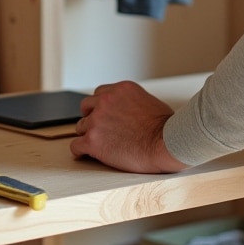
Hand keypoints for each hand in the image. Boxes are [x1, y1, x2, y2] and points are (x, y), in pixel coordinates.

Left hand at [69, 80, 187, 173]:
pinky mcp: (92, 140)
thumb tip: (130, 112)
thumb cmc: (167, 128)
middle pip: (87, 107)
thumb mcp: (151, 102)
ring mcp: (97, 120)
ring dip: (88, 135)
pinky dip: (80, 151)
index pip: (100, 93)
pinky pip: (76, 145)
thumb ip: (133, 103)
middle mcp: (106, 101)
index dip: (101, 107)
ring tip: (98, 145)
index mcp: (121, 90)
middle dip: (92, 118)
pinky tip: (84, 154)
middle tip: (99, 130)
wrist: (166, 144)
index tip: (104, 116)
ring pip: (81, 126)